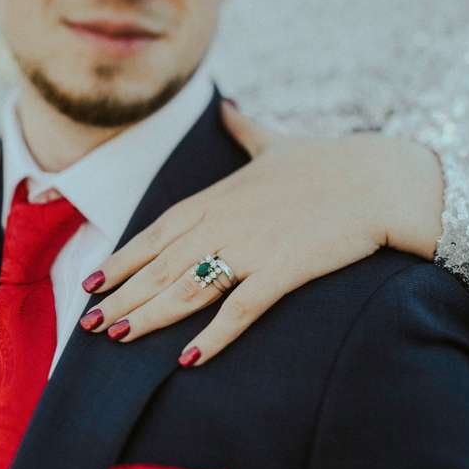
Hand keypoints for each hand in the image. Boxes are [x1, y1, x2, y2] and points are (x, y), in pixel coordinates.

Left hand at [80, 100, 449, 365]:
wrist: (378, 179)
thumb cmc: (329, 162)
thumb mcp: (277, 142)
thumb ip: (244, 132)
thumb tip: (227, 109)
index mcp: (218, 197)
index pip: (156, 232)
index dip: (123, 259)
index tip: (93, 280)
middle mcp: (224, 223)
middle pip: (160, 266)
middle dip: (122, 296)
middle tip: (90, 323)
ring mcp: (251, 248)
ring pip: (186, 289)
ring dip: (148, 316)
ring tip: (116, 338)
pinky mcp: (282, 271)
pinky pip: (239, 310)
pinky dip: (212, 336)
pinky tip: (187, 359)